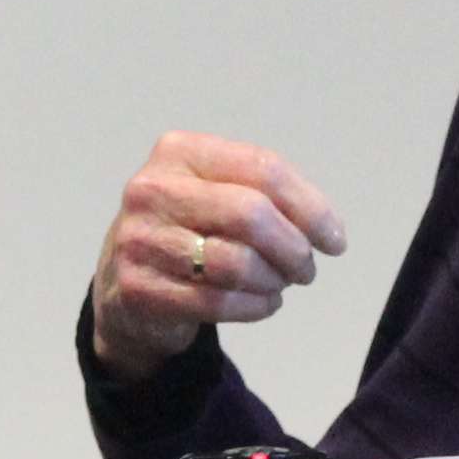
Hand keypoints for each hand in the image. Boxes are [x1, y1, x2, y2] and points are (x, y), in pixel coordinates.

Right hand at [87, 134, 349, 381]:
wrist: (123, 285)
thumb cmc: (188, 231)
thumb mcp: (220, 195)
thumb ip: (270, 198)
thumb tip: (328, 231)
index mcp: (179, 151)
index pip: (263, 168)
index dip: (311, 207)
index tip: (335, 241)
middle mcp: (152, 188)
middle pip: (250, 214)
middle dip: (293, 248)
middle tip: (306, 269)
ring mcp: (140, 239)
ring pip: (236, 263)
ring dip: (274, 281)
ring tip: (279, 285)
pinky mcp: (138, 288)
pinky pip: (218, 301)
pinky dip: (255, 307)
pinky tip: (262, 303)